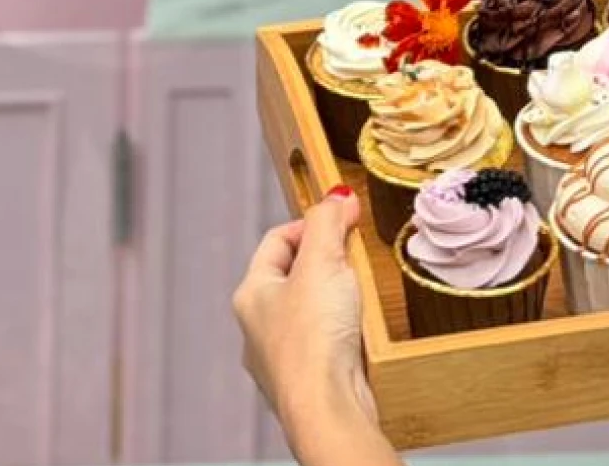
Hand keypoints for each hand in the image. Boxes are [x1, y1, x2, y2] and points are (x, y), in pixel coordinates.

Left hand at [233, 188, 385, 462]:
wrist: (326, 410)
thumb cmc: (314, 340)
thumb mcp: (323, 261)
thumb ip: (328, 221)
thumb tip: (336, 197)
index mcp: (251, 294)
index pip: (277, 239)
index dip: (312, 223)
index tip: (343, 219)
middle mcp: (256, 327)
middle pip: (294, 273)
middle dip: (327, 260)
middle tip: (351, 257)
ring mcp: (278, 357)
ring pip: (308, 308)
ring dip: (335, 295)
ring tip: (357, 295)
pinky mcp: (304, 380)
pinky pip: (322, 340)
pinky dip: (340, 329)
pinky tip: (356, 331)